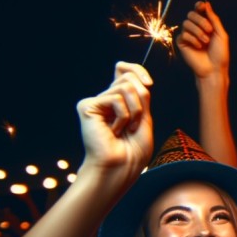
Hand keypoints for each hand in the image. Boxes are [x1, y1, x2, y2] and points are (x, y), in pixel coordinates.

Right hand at [76, 61, 152, 176]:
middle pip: (128, 77)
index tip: (149, 83)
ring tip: (125, 129)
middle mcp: (106, 99)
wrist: (121, 167)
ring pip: (125, 87)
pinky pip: (116, 98)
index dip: (137, 70)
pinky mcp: (87, 106)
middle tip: (134, 124)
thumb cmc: (133, 150)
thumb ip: (141, 95)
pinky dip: (123, 116)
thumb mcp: (144, 118)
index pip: (124, 71)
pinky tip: (114, 131)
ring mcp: (96, 103)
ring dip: (134, 111)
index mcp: (120, 101)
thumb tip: (136, 77)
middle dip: (141, 100)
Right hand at [176, 1, 229, 81]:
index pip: (199, 11)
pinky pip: (183, 34)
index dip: (199, 6)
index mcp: (206, 25)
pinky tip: (198, 47)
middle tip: (210, 30)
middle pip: (191, 14)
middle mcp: (196, 28)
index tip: (202, 6)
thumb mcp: (220, 34)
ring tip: (206, 42)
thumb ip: (214, 19)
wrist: (214, 69)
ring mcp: (188, 35)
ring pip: (186, 23)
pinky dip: (192, 40)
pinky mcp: (182, 43)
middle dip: (201, 20)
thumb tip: (207, 4)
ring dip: (198, 32)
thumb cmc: (220, 54)